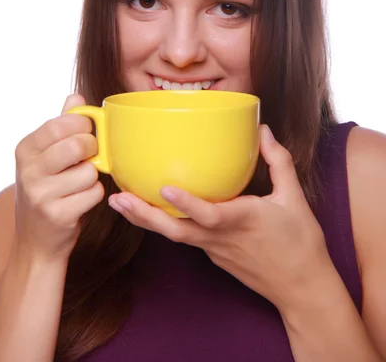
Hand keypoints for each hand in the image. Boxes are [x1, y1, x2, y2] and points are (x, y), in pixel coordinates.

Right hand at [14, 94, 103, 260]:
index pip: (60, 125)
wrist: (35, 241)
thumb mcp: (44, 156)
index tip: (87, 132)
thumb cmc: (46, 190)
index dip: (82, 125)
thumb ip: (60, 125)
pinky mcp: (58, 215)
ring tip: (80, 182)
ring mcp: (41, 195)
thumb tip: (76, 97)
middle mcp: (28, 171)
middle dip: (92, 149)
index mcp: (25, 150)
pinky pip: (94, 192)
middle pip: (76, 146)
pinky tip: (81, 199)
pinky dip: (94, 194)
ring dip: (93, 176)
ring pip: (89, 170)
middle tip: (89, 156)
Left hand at [108, 125, 331, 310]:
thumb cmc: (301, 244)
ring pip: (175, 236)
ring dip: (147, 221)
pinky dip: (165, 226)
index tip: (163, 189)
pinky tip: (153, 212)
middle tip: (118, 198)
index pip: (210, 214)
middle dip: (144, 215)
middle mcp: (222, 238)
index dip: (186, 203)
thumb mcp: (295, 199)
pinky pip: (185, 239)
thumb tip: (263, 131)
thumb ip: (279, 162)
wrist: (302, 289)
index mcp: (243, 221)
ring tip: (121, 204)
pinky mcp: (214, 257)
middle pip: (176, 230)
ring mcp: (215, 251)